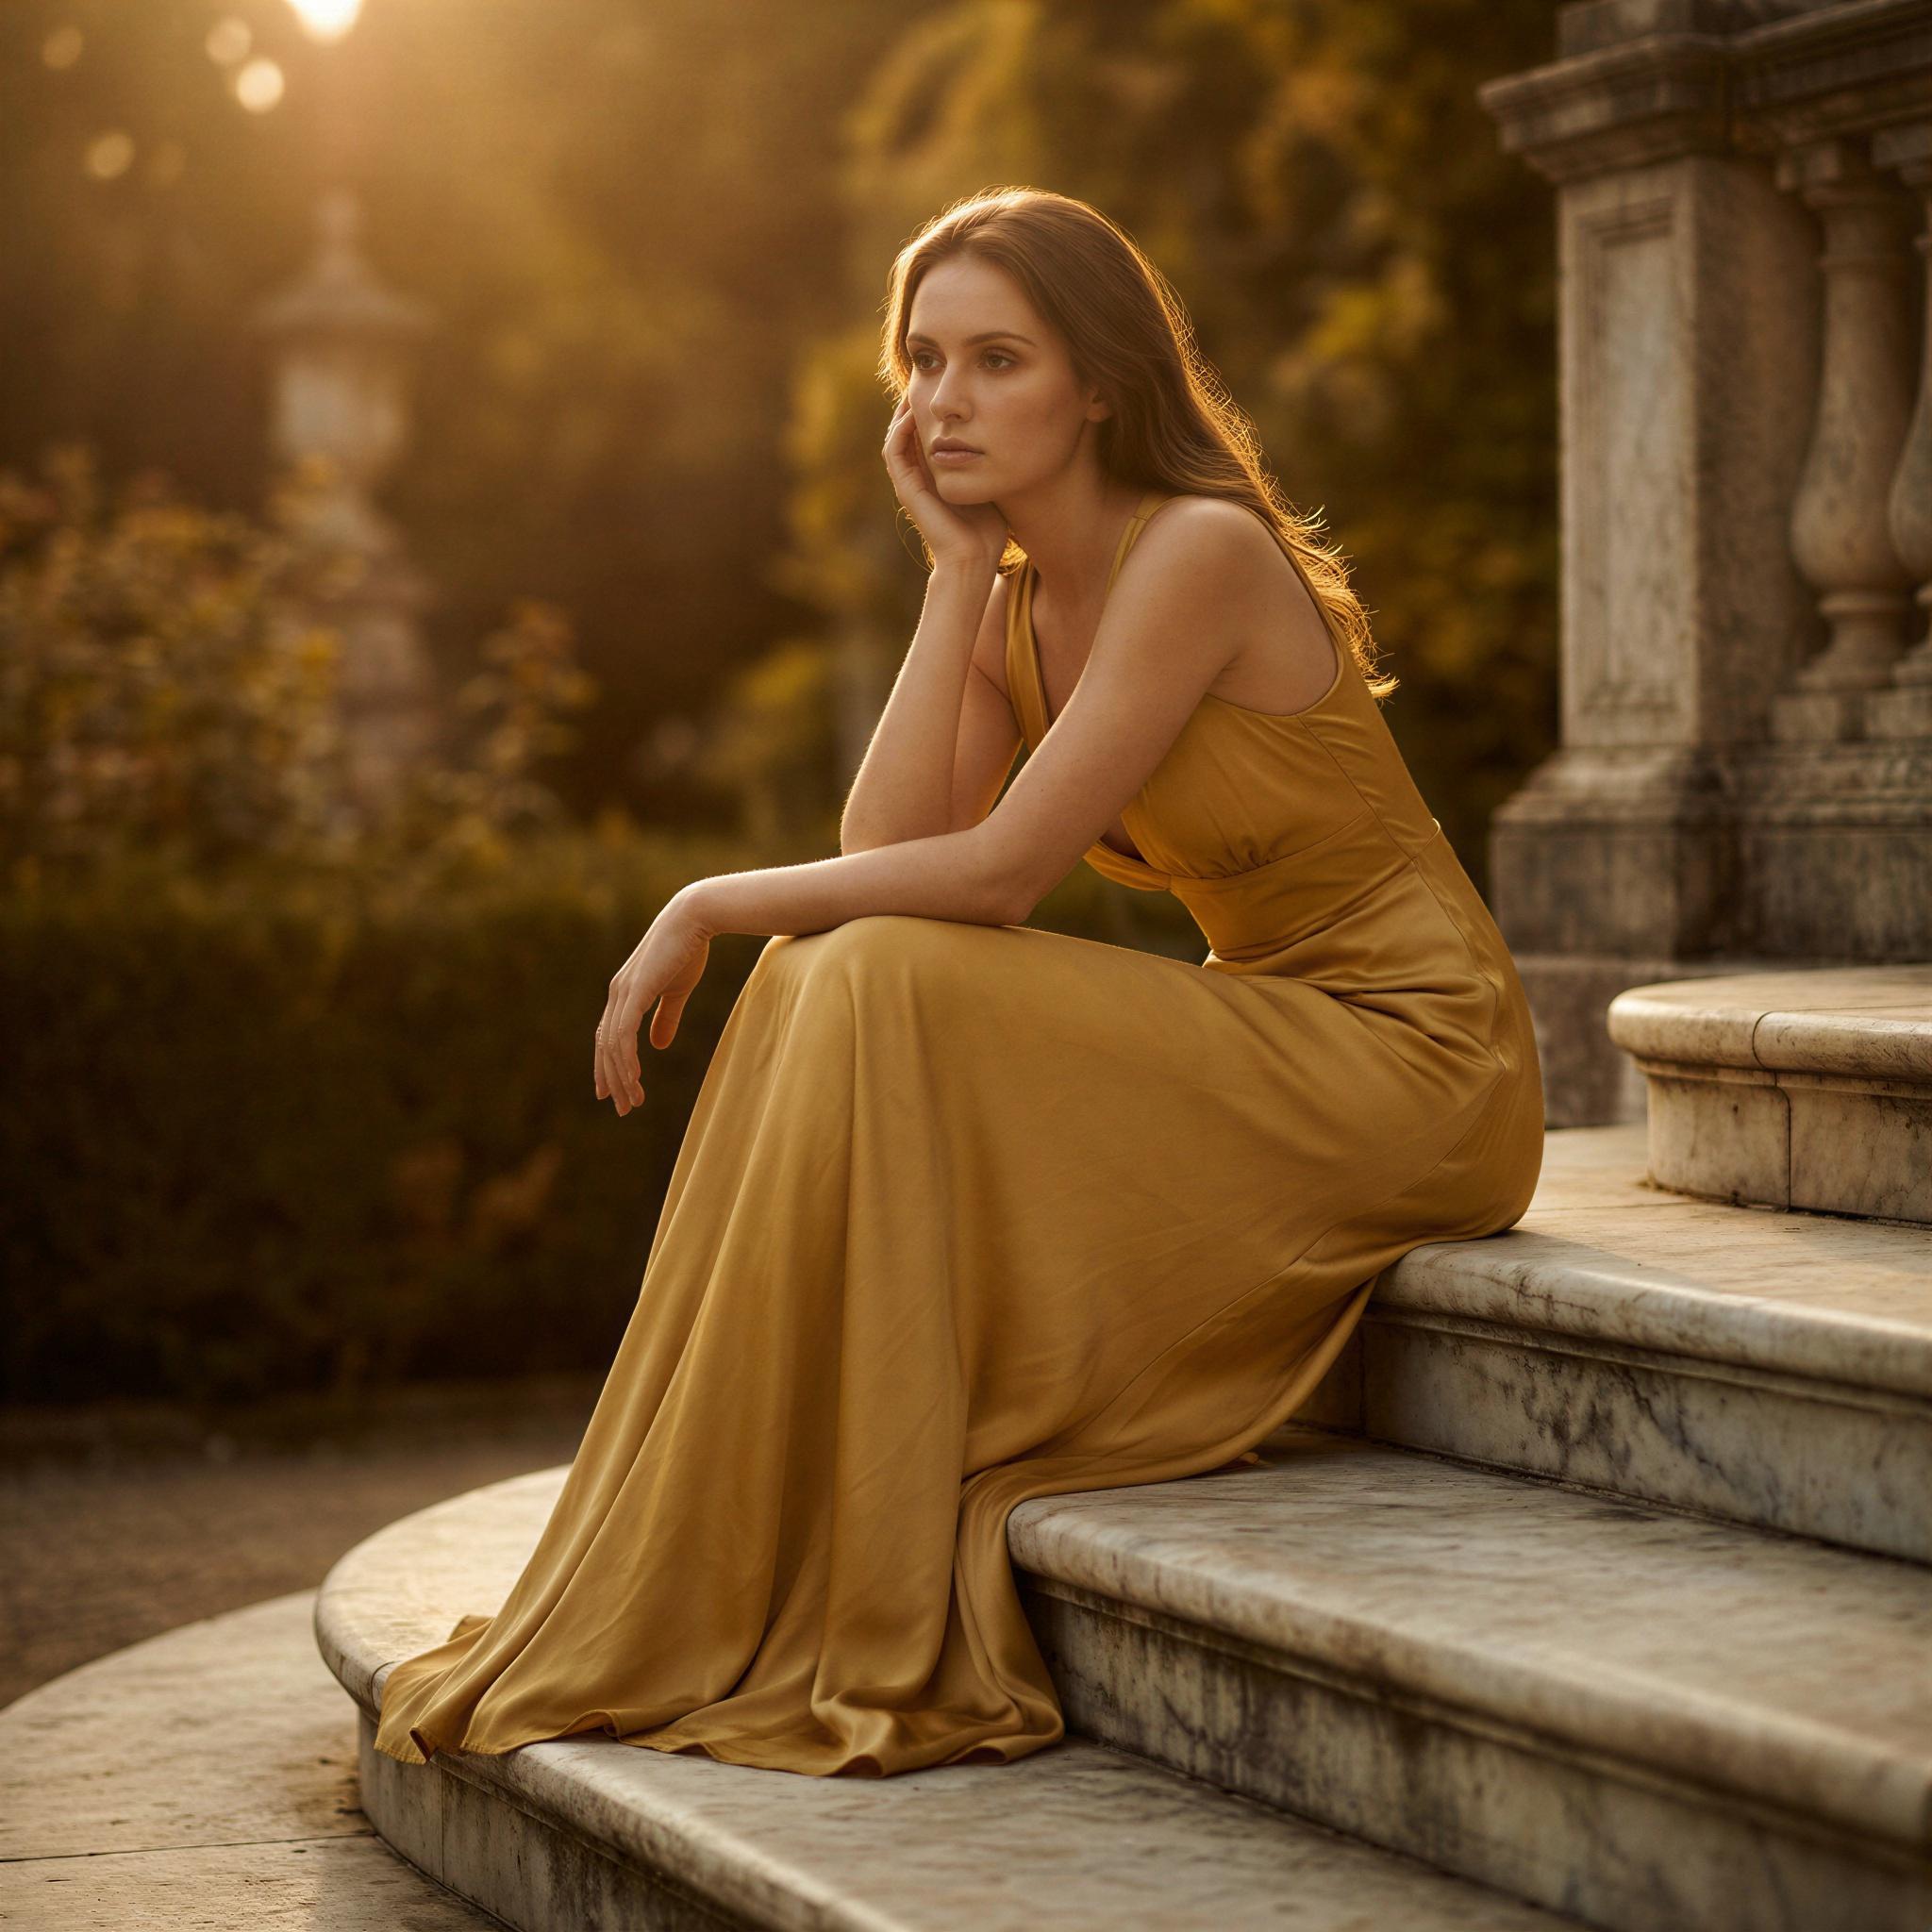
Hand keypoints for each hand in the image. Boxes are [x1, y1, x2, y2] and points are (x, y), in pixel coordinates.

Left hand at [594, 889, 712, 1116]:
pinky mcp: (635, 992)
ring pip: (613, 1046)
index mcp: (624, 994)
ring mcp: (622, 993)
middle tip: (621, 1107)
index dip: (608, 1066)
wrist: (694, 919)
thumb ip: (665, 1018)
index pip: (609, 1037)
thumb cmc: (687, 950)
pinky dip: (626, 1060)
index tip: (612, 1092)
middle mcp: (616, 994)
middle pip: (606, 1046)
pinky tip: (634, 1079)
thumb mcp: (676, 991)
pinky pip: (624, 1035)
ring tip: (632, 1101)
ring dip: (621, 1077)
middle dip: (612, 1079)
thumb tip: (656, 1046)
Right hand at [882, 397, 1007, 573]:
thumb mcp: (989, 481)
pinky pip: (894, 453)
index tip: (943, 386)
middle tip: (924, 378)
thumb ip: (988, 459)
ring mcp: (910, 484)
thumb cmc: (988, 528)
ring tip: (913, 388)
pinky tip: (911, 412)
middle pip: (907, 431)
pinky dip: (899, 431)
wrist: (975, 558)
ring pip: (896, 437)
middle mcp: (919, 477)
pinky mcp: (907, 491)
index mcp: (935, 475)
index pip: (925, 433)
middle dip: (914, 404)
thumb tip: (1009, 431)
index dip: (930, 409)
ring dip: (902, 412)